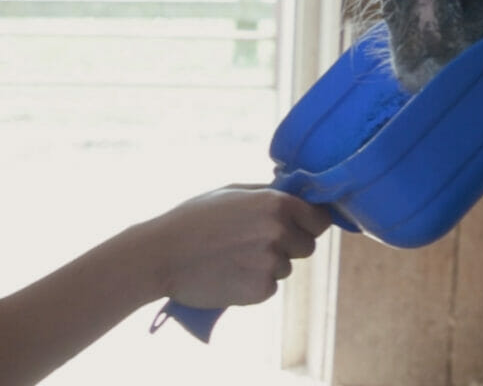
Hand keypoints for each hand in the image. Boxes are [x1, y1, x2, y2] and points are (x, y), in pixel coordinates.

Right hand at [139, 185, 331, 308]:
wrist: (162, 255)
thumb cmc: (194, 219)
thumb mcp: (232, 192)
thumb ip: (268, 194)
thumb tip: (294, 193)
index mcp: (276, 204)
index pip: (320, 219)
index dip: (311, 223)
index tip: (301, 227)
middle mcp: (280, 232)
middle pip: (307, 246)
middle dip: (290, 245)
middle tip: (257, 243)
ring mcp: (272, 263)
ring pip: (286, 267)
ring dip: (269, 265)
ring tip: (235, 257)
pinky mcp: (261, 290)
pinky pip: (270, 287)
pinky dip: (255, 284)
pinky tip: (230, 274)